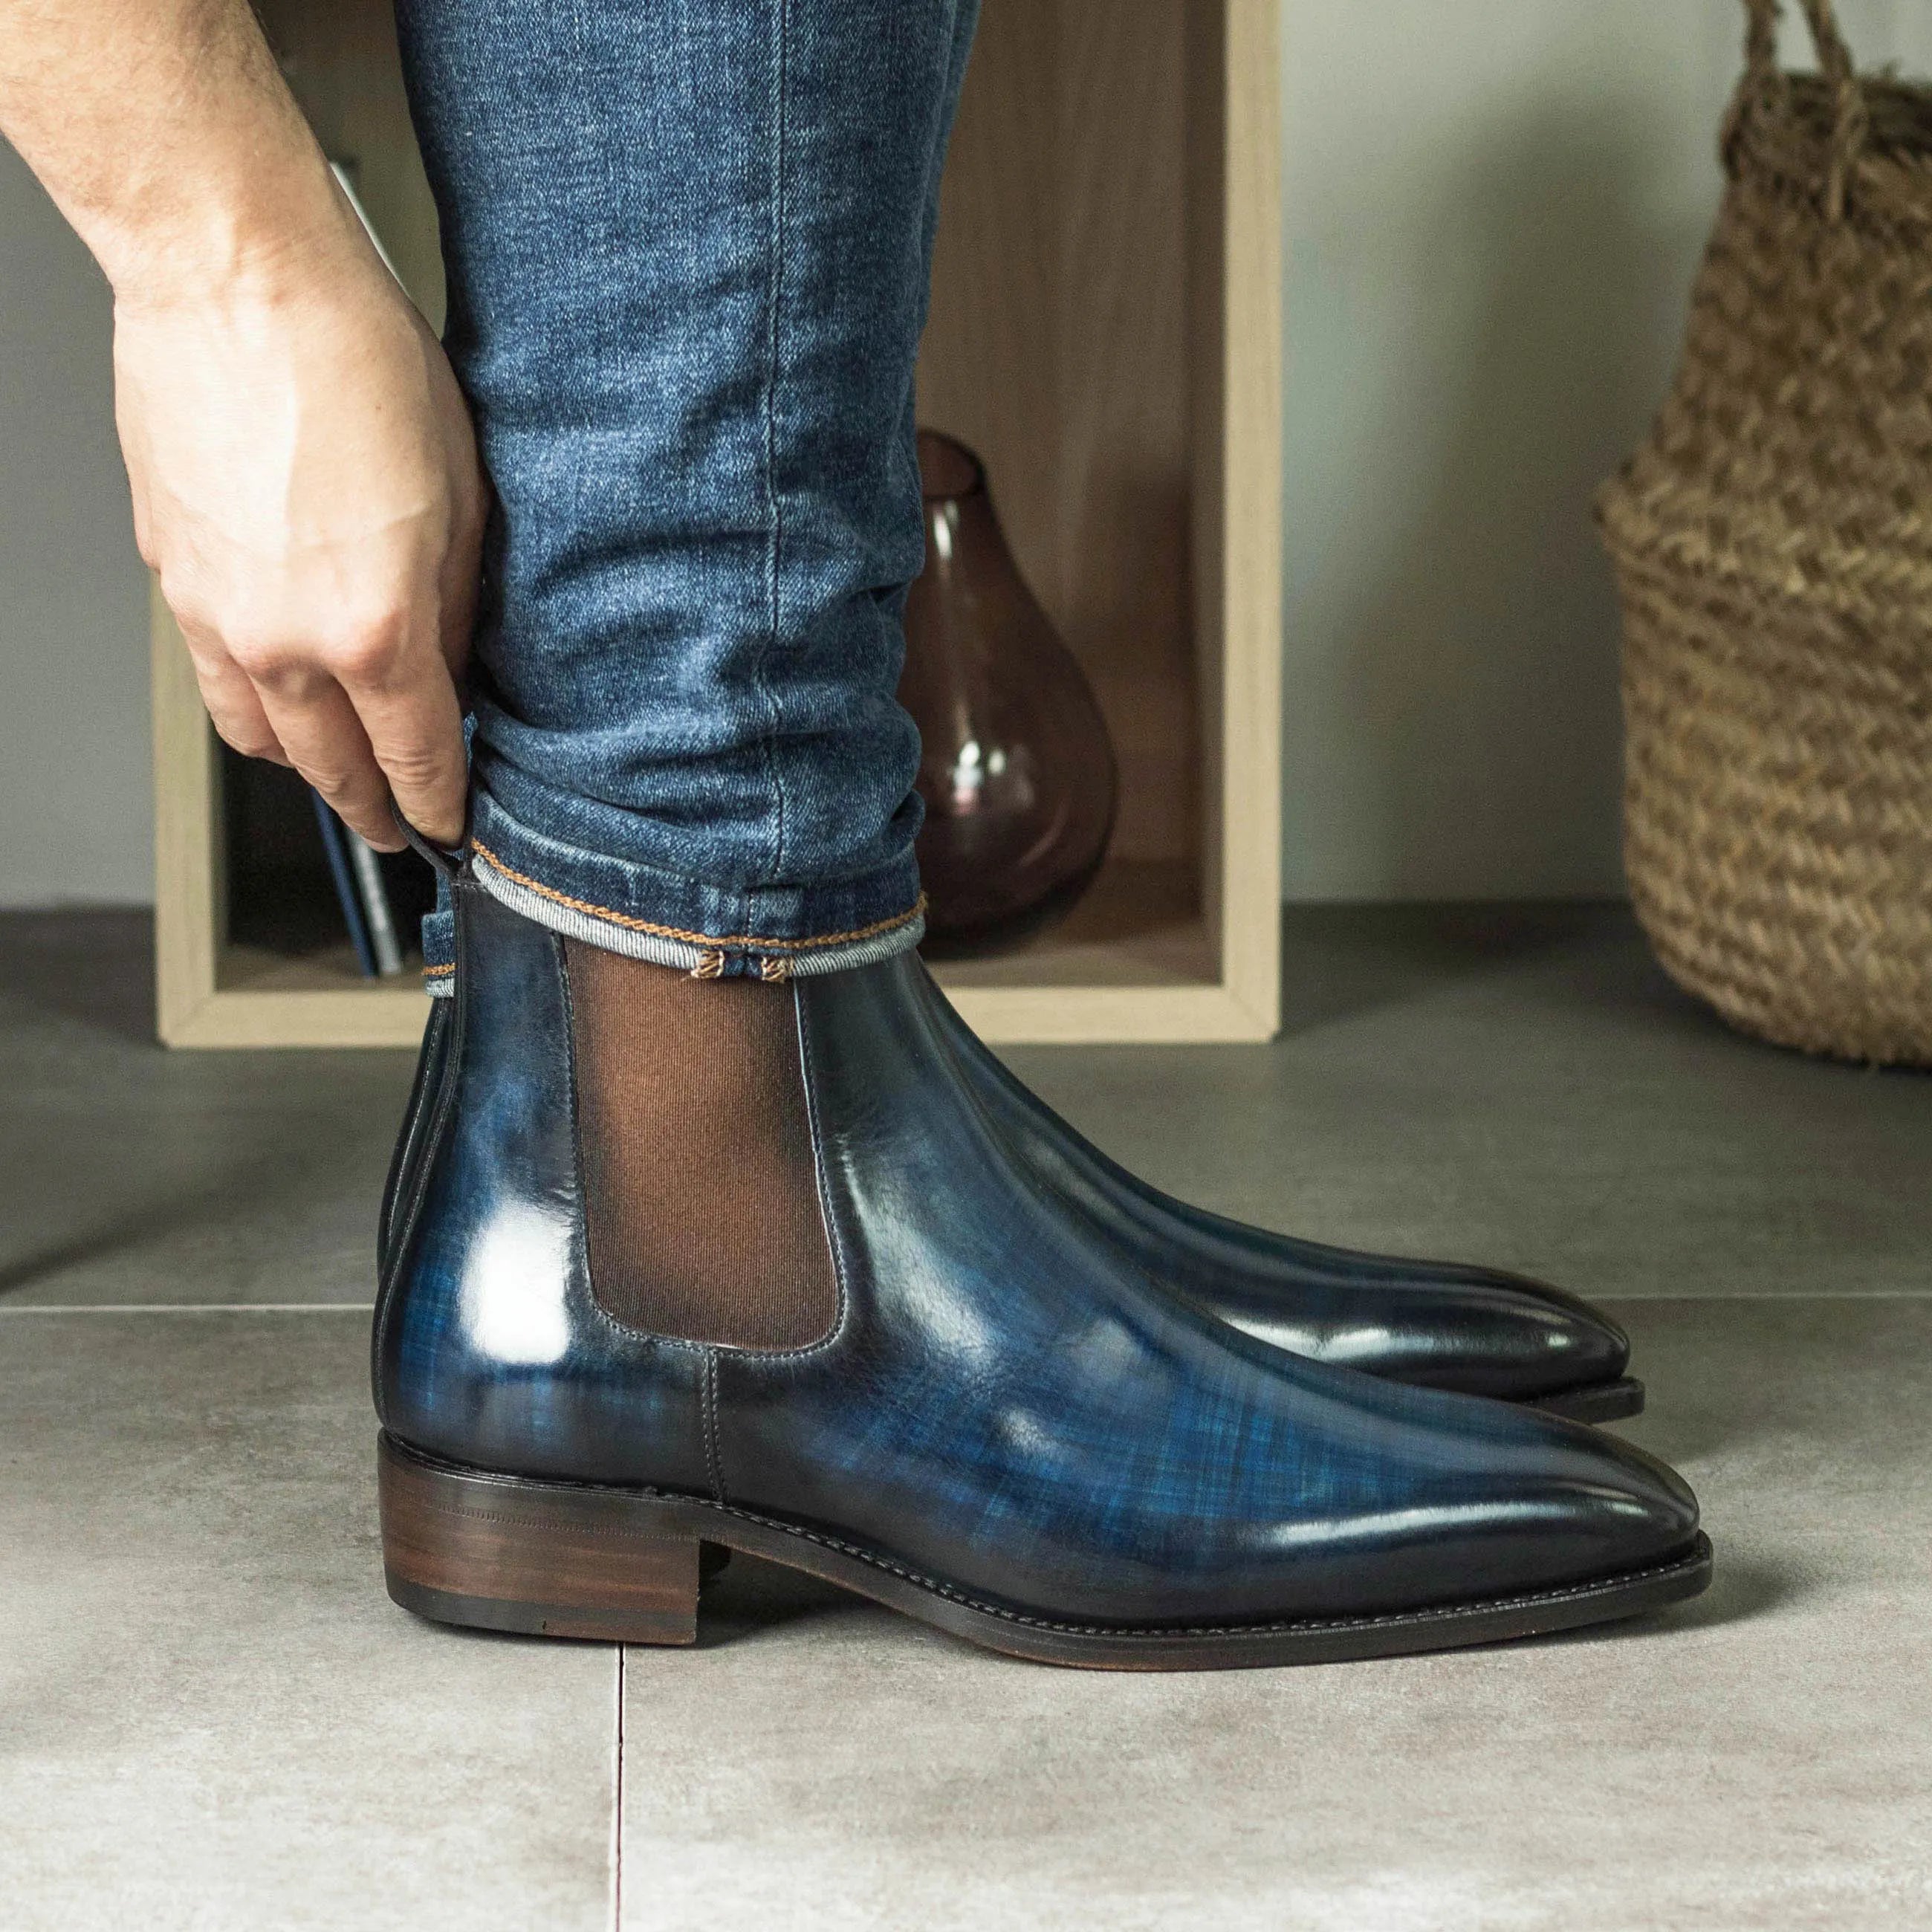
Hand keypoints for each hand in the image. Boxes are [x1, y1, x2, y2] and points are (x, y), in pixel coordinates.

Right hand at [114, 233, 485, 849]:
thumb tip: (450, 665)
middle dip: (372, 810)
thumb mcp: (463, 497)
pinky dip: (250, 704)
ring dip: (305, 767)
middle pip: (331, 772)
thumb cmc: (353, 359)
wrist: (236, 278)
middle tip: (398, 828)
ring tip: (340, 770)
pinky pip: (210, 675)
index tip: (450, 828)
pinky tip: (279, 692)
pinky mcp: (169, 575)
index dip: (439, 806)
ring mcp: (214, 614)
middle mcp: (284, 641)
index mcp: (374, 630)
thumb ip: (455, 607)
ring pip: (257, 737)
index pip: (415, 760)